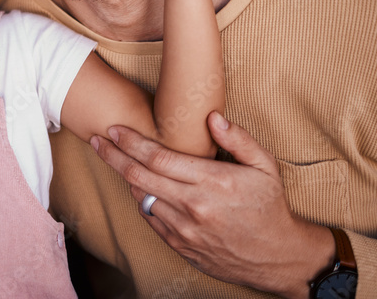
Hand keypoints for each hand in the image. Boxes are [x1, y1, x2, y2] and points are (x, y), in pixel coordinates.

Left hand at [90, 112, 334, 297]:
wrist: (279, 258)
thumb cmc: (271, 207)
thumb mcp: (265, 167)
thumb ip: (239, 139)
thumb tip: (212, 117)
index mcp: (212, 182)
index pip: (158, 157)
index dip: (130, 141)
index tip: (114, 129)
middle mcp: (193, 206)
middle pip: (138, 175)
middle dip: (112, 155)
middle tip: (97, 140)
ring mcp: (184, 229)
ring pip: (140, 197)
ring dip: (126, 177)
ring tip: (118, 160)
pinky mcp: (181, 246)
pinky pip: (150, 219)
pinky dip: (142, 200)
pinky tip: (142, 187)